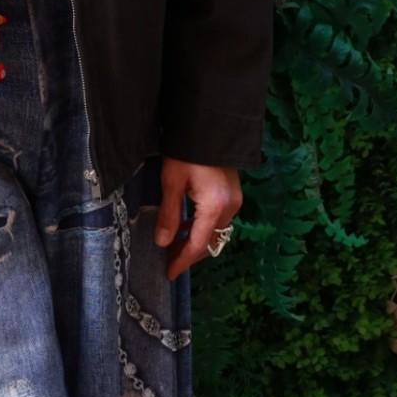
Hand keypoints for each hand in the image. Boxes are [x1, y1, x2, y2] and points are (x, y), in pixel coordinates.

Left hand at [154, 157, 241, 280]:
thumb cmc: (186, 150)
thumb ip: (168, 214)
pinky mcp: (233, 192)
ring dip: (197, 241)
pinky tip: (187, 226)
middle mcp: (230, 207)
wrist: (209, 123)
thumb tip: (162, 242)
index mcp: (215, 207)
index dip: (182, 261)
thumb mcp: (172, 181)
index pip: (198, 245)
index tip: (168, 273)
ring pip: (216, 232)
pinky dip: (204, 227)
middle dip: (189, 254)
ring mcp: (234, 199)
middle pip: (210, 242)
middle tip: (169, 262)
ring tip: (174, 245)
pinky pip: (219, 219)